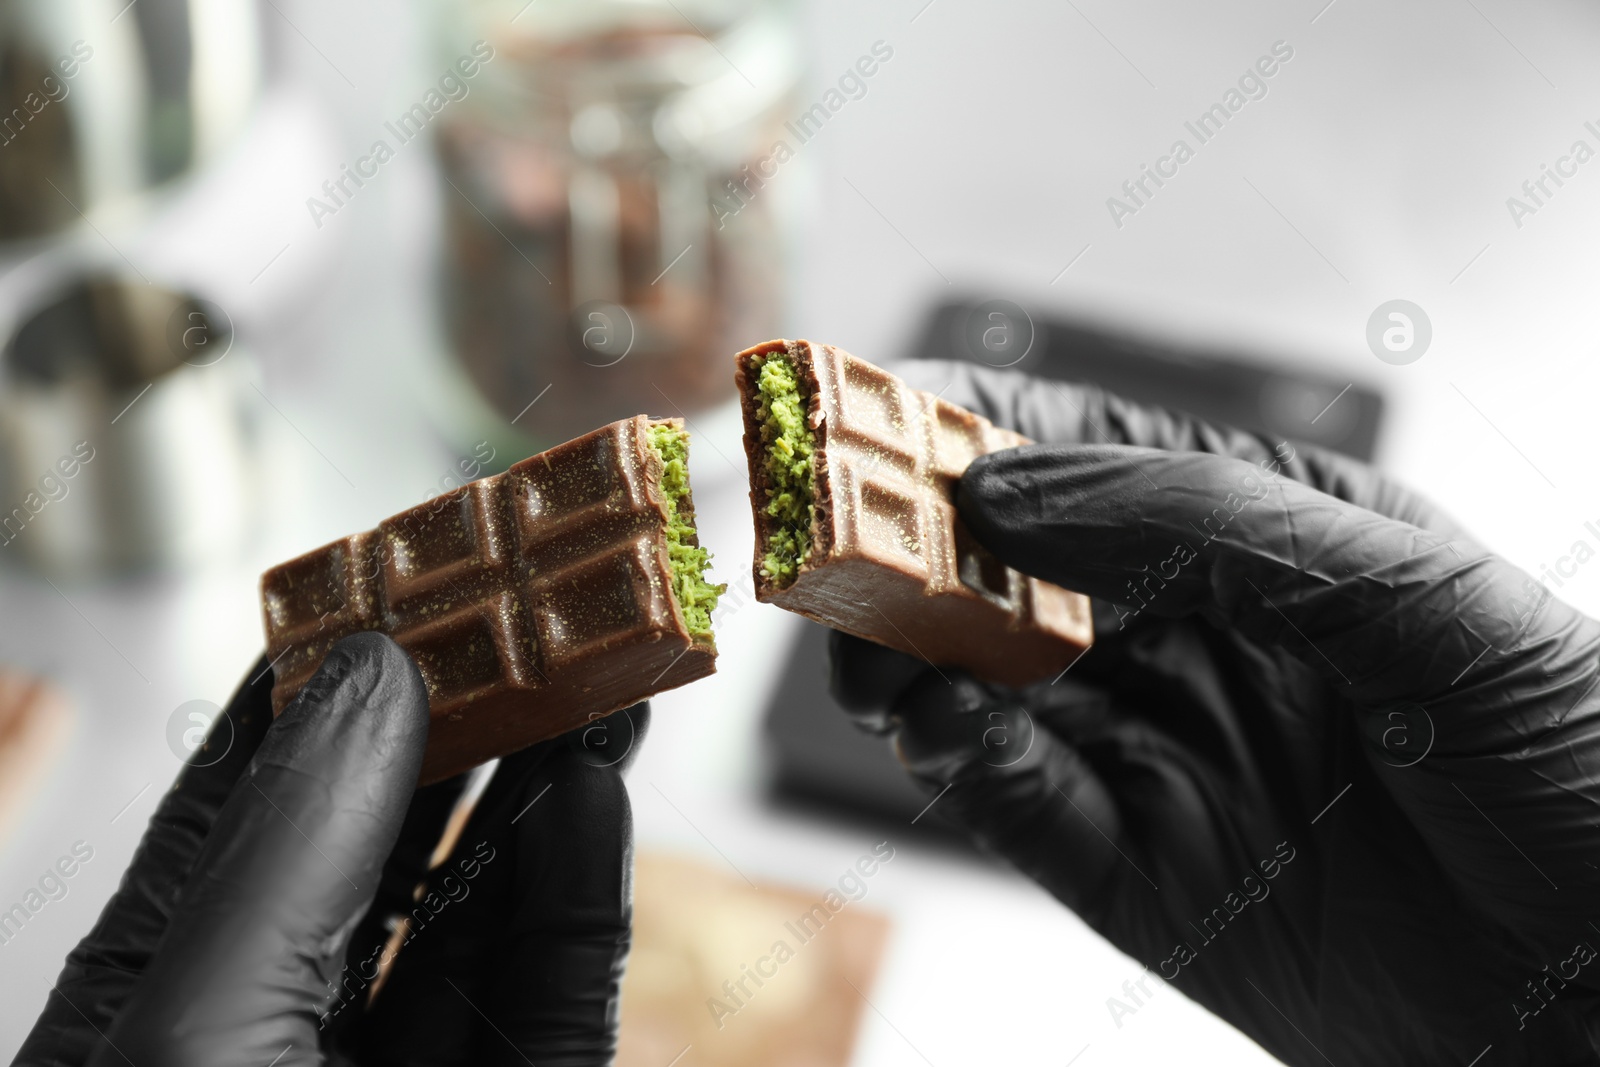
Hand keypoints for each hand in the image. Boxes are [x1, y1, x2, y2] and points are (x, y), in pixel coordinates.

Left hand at [16, 632, 639, 1066]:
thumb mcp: (198, 1029)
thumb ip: (289, 850)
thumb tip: (367, 679)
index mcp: (164, 1010)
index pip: (237, 817)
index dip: (301, 698)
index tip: (369, 595)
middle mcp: (283, 1031)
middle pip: (378, 847)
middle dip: (451, 727)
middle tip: (512, 622)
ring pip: (483, 909)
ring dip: (540, 790)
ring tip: (584, 684)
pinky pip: (558, 989)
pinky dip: (585, 889)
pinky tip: (597, 798)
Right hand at [832, 361, 1599, 1066]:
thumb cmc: (1574, 758)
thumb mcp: (1409, 593)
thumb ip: (1201, 522)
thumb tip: (1003, 487)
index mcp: (1260, 533)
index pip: (1083, 453)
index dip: (969, 427)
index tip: (872, 419)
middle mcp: (1188, 629)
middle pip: (1005, 564)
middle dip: (909, 545)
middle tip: (832, 543)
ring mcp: (1156, 746)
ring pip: (983, 680)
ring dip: (909, 653)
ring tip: (873, 644)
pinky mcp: (1133, 867)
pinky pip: (1013, 800)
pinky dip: (955, 759)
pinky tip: (941, 724)